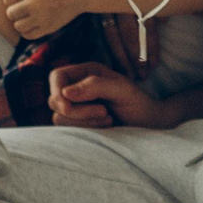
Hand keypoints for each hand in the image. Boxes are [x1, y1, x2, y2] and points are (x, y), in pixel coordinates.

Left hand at [0, 0, 88, 39]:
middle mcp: (34, 3)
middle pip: (11, 13)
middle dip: (14, 9)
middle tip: (21, 6)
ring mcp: (41, 17)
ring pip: (18, 26)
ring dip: (19, 21)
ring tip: (26, 15)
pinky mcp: (48, 28)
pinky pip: (28, 35)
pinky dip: (26, 31)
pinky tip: (32, 23)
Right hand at [49, 64, 170, 128]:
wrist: (148, 123)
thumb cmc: (137, 102)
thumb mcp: (120, 89)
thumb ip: (94, 86)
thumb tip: (65, 93)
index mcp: (85, 72)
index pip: (57, 76)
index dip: (57, 91)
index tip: (67, 107)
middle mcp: (77, 88)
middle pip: (55, 100)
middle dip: (77, 111)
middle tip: (104, 112)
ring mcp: (76, 106)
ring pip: (60, 117)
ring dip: (85, 121)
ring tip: (108, 118)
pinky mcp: (78, 124)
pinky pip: (68, 130)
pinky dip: (86, 129)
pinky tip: (105, 126)